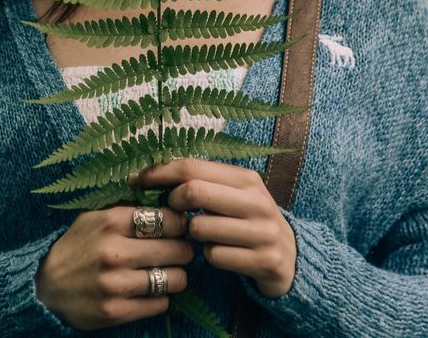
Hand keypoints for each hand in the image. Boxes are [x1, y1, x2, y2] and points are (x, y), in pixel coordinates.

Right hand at [35, 204, 194, 330]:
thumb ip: (128, 210)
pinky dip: (161, 297)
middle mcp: (113, 252)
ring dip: (176, 276)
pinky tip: (150, 291)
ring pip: (174, 279)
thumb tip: (168, 202)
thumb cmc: (77, 247)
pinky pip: (160, 303)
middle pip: (176, 249)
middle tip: (179, 251)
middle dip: (183, 250)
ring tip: (168, 272)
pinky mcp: (116, 311)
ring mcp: (115, 284)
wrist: (45, 288)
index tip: (179, 227)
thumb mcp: (95, 218)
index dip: (179, 223)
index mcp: (110, 222)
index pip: (167, 219)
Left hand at [129, 158, 296, 297]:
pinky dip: (209, 256)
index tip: (135, 181)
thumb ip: (202, 182)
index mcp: (247, 179)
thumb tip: (152, 173)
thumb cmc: (248, 221)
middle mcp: (257, 201)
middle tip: (173, 213)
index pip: (192, 167)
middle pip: (194, 192)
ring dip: (192, 234)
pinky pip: (215, 256)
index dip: (159, 173)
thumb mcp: (233, 195)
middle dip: (174, 203)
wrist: (291, 258)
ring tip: (203, 234)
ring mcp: (263, 231)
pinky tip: (220, 253)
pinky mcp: (264, 260)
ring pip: (201, 228)